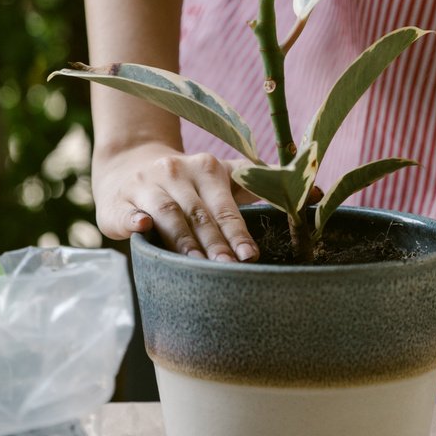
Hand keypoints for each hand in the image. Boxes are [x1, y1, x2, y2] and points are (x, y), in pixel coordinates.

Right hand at [91, 141, 260, 260]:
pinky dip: (134, 220)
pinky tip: (142, 228)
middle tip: (229, 272)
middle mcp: (175, 172)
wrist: (128, 163)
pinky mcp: (118, 202)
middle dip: (215, 244)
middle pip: (198, 214)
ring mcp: (145, 185)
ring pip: (167, 215)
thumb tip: (317, 194)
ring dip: (183, 243)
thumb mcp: (219, 176)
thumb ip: (259, 184)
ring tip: (197, 269)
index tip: (250, 255)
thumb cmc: (185, 181)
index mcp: (206, 168)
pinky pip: (127, 212)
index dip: (237, 231)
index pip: (224, 205)